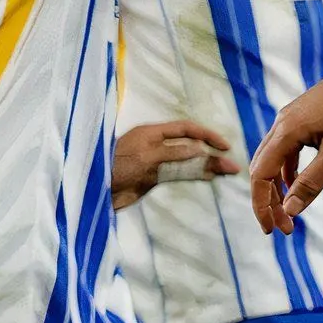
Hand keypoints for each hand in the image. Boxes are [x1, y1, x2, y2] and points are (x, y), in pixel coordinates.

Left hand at [112, 119, 237, 208]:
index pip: (185, 129)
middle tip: (231, 165)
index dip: (206, 135)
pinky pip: (177, 176)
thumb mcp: (143, 157)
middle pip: (189, 147)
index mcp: (151, 133)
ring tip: (225, 173)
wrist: (91, 193)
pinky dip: (193, 177)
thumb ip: (171, 153)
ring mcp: (154, 164)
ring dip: (205, 167)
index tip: (223, 146)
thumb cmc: (113, 167)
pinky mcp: (150, 180)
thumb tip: (198, 149)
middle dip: (210, 154)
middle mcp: (155, 146)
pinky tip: (207, 179)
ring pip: (186, 163)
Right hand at [252, 5, 322, 232]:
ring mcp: (293, 116)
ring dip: (279, 185)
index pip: (260, 175)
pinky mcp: (305, 115)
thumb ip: (312, 181)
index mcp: (286, 130)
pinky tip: (298, 183)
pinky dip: (289, 168)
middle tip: (285, 227)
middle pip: (262, 168)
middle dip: (269, 200)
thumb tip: (290, 210)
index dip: (263, 206)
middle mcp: (283, 122)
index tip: (273, 230)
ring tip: (291, 210)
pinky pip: (288, 147)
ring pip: (274, 158)